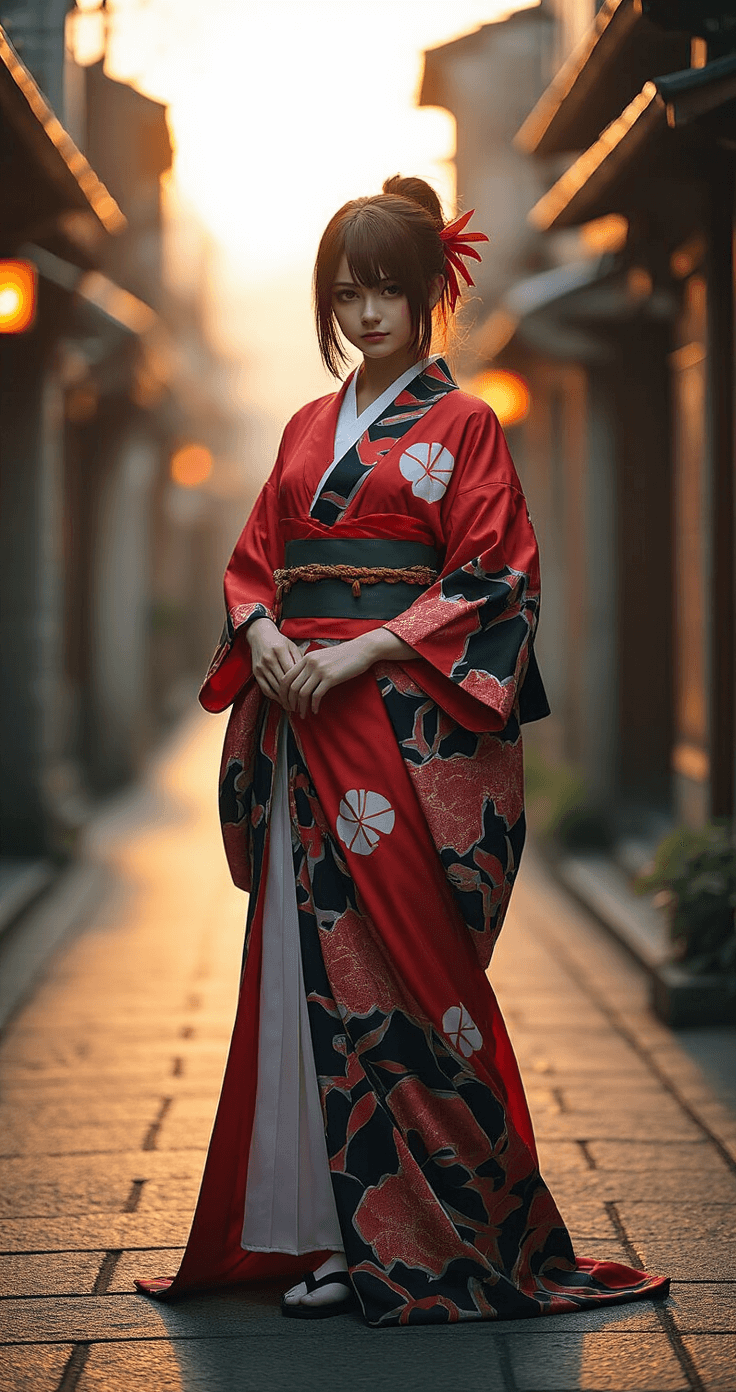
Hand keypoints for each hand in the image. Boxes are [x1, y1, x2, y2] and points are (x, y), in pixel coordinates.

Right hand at [246, 617, 301, 708]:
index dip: (299, 685)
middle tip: (301, 704)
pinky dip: (273, 696)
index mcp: (279, 650)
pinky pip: (265, 688)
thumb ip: (299, 659)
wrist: (260, 635)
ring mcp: (261, 666)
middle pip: (283, 682)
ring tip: (292, 705)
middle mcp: (269, 659)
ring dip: (284, 699)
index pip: (291, 673)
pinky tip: (281, 700)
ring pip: (274, 687)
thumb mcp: (291, 646)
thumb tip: (308, 676)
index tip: (307, 694)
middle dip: (292, 695)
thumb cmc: (279, 641)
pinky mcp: (256, 672)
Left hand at [282, 628, 415, 716]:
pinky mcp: (330, 678)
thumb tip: (301, 682)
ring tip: (303, 714)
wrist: (361, 650)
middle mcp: (310, 663)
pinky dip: (313, 705)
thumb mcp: (322, 657)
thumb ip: (310, 666)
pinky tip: (315, 710)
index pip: (286, 677)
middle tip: (292, 711)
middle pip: (292, 687)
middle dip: (290, 702)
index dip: (283, 692)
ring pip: (302, 693)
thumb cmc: (343, 655)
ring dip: (301, 706)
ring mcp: (320, 670)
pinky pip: (316, 695)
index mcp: (306, 658)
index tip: (286, 702)